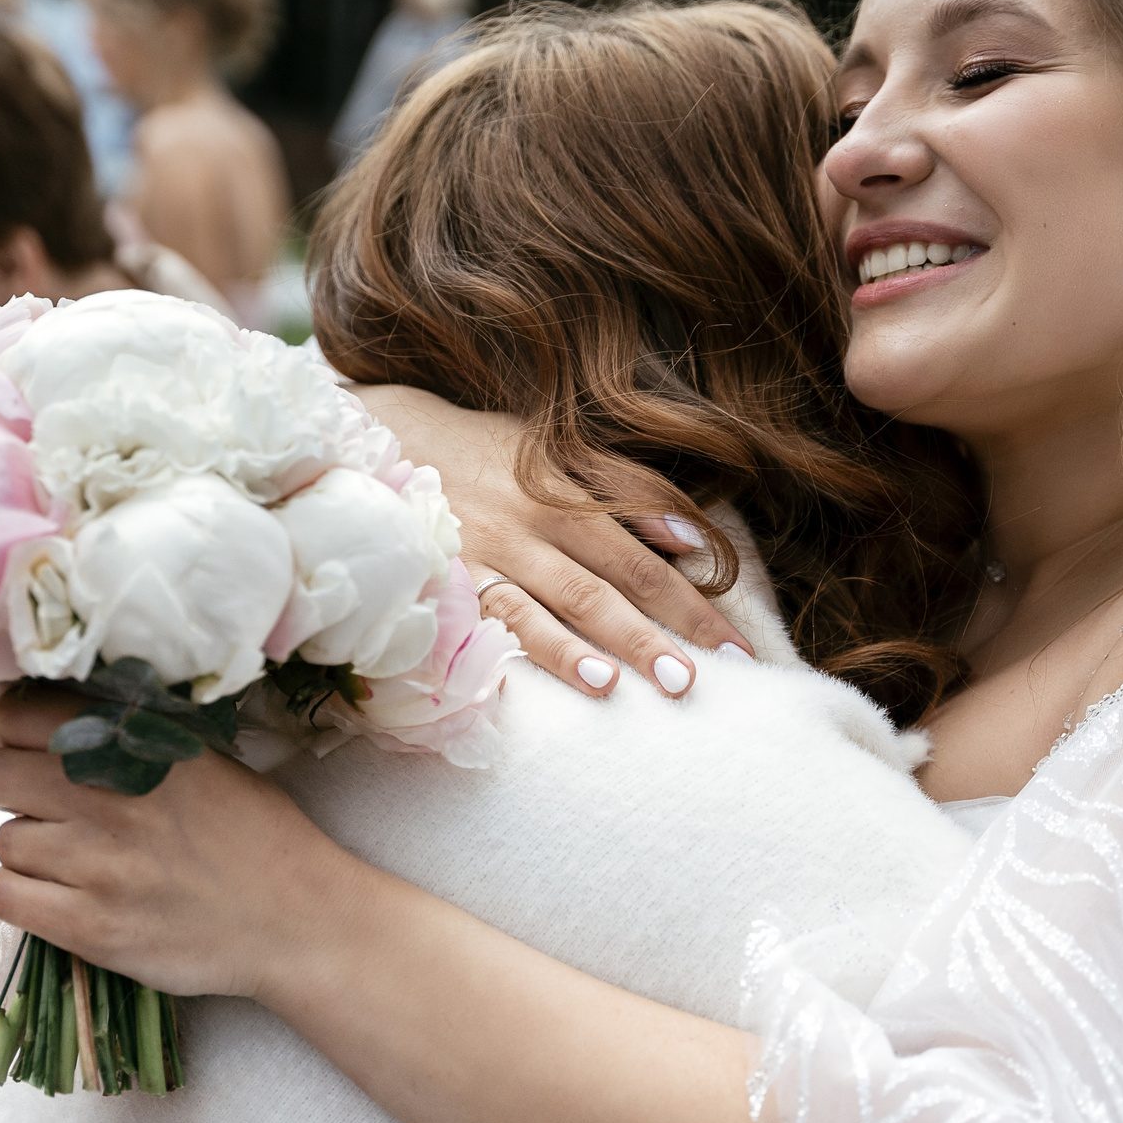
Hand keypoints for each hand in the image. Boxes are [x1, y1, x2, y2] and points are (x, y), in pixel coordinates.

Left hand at [0, 687, 361, 1002]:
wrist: (298, 920)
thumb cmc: (256, 835)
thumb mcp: (205, 759)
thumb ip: (131, 736)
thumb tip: (51, 720)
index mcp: (140, 746)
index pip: (21, 716)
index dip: (18, 733)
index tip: (35, 751)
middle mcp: (111, 798)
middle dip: (13, 790)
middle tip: (46, 808)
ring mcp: (97, 866)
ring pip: (3, 841)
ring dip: (29, 850)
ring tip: (74, 861)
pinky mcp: (91, 928)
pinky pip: (3, 896)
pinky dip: (20, 895)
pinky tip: (57, 896)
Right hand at [354, 385, 750, 696]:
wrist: (386, 440)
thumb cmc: (488, 452)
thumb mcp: (557, 451)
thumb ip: (626, 489)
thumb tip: (691, 538)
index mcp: (565, 489)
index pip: (641, 552)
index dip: (692, 598)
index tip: (736, 647)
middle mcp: (533, 520)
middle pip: (612, 581)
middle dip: (664, 629)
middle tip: (711, 675)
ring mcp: (491, 552)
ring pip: (562, 603)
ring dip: (615, 644)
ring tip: (663, 682)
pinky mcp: (451, 580)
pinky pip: (504, 621)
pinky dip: (548, 650)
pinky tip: (585, 680)